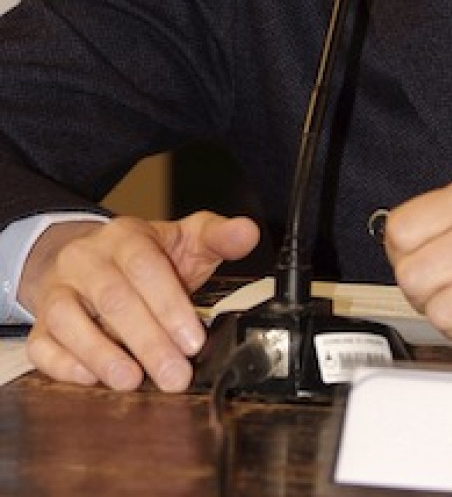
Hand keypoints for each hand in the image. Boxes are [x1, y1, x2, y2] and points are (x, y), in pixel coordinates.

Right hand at [21, 211, 259, 392]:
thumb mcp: (184, 240)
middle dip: (147, 341)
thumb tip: (248, 232)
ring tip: (132, 380)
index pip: (145, 266)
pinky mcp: (41, 324)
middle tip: (175, 375)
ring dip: (102, 354)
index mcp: (125, 237)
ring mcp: (58, 291)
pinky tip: (92, 379)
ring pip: (70, 320)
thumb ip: (218, 237)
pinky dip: (65, 365)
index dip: (169, 305)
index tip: (193, 340)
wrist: (89, 259)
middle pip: (113, 298)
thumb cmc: (144, 257)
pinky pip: (43, 345)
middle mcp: (86, 260)